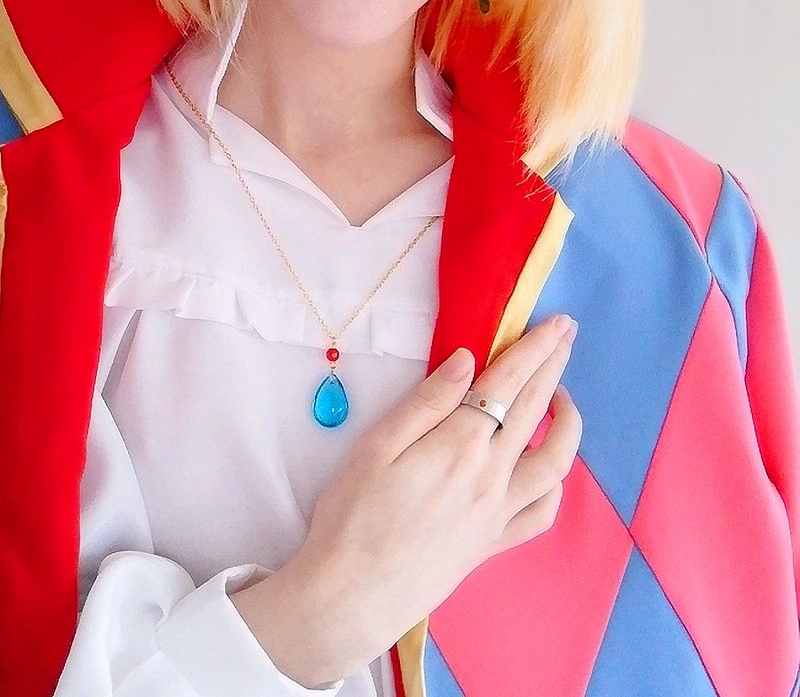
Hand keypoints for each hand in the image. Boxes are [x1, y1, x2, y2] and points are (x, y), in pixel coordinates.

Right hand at [270, 315, 581, 679]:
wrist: (351, 594)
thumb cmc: (353, 515)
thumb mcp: (376, 446)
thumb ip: (427, 401)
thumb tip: (467, 359)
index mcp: (461, 445)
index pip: (509, 384)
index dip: (535, 349)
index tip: (557, 323)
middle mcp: (492, 477)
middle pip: (536, 411)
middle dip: (555, 367)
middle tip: (566, 336)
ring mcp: (499, 513)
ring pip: (555, 461)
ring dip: (567, 422)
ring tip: (563, 396)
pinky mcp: (494, 543)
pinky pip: (542, 510)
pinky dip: (554, 482)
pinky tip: (547, 465)